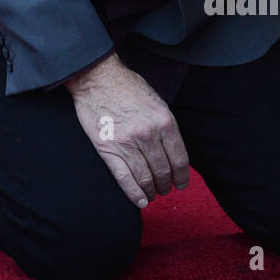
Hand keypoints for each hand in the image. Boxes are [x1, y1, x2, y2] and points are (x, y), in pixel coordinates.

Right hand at [64, 52, 188, 207]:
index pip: (179, 159)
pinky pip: (124, 178)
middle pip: (163, 171)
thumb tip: (172, 151)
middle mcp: (149, 135)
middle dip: (166, 185)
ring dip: (152, 191)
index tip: (181, 184)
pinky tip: (141, 202)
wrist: (98, 78)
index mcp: (165, 122)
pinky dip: (134, 194)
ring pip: (145, 177)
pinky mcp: (108, 150)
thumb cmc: (128, 87)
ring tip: (153, 195)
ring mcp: (128, 144)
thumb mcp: (157, 102)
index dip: (182, 176)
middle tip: (165, 190)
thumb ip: (166, 126)